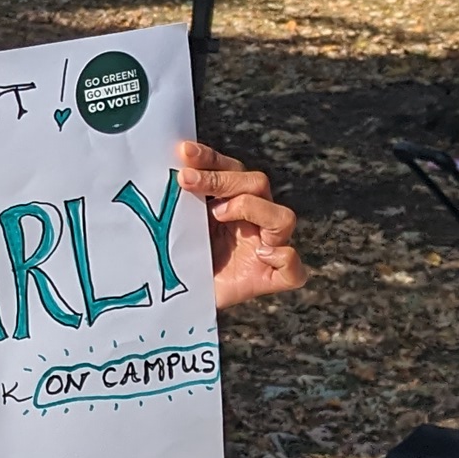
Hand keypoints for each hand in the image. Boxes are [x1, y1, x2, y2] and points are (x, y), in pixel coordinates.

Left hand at [178, 140, 305, 309]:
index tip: (183, 153)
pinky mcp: (272, 280)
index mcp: (231, 203)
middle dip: (221, 178)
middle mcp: (253, 221)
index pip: (231, 169)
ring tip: (218, 215)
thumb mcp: (173, 227)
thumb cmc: (177, 263)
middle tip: (185, 181)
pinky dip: (284, 258)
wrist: (178, 304)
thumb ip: (175, 204)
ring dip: (251, 208)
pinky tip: (261, 254)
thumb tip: (164, 173)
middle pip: (258, 183)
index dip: (209, 158)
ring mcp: (267, 249)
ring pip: (283, 217)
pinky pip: (294, 269)